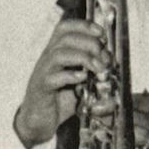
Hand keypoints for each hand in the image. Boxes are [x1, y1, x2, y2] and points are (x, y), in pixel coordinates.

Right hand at [14, 18, 105, 147]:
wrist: (38, 122)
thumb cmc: (59, 100)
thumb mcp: (79, 81)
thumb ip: (92, 71)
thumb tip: (110, 63)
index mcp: (55, 53)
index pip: (64, 28)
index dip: (83, 26)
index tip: (101, 34)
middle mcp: (47, 59)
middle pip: (65, 38)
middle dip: (89, 43)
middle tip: (104, 57)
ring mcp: (43, 73)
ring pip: (59, 54)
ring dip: (83, 58)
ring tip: (98, 68)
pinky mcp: (41, 89)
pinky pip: (53, 77)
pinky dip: (70, 76)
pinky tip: (82, 79)